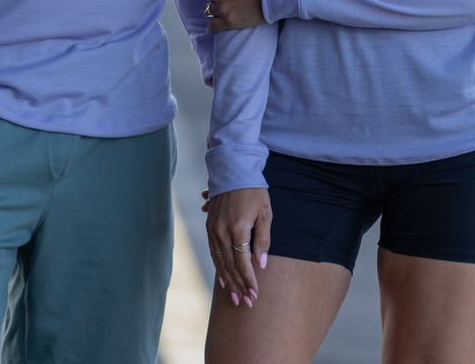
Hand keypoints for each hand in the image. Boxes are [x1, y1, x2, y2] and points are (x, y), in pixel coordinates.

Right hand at [206, 188, 271, 307]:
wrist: (232, 170)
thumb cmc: (253, 190)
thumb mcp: (265, 213)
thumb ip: (263, 239)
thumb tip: (261, 264)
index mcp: (238, 229)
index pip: (243, 263)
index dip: (249, 281)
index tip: (255, 295)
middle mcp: (222, 232)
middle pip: (230, 266)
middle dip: (239, 286)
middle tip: (246, 303)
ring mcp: (213, 229)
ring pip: (219, 262)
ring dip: (227, 281)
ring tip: (234, 297)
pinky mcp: (209, 225)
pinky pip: (212, 251)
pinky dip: (218, 266)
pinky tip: (222, 277)